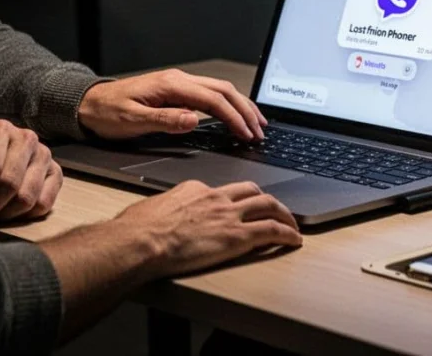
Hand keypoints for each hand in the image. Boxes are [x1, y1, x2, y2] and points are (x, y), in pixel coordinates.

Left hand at [80, 69, 266, 140]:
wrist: (88, 104)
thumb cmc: (107, 113)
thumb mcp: (132, 121)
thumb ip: (164, 120)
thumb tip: (193, 120)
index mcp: (171, 85)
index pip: (213, 99)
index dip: (234, 117)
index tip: (247, 134)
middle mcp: (179, 80)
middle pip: (224, 90)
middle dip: (246, 110)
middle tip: (260, 132)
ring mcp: (179, 84)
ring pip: (220, 90)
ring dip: (240, 106)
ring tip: (256, 124)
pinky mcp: (177, 91)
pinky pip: (210, 95)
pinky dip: (228, 106)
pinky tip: (235, 116)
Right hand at [114, 180, 301, 278]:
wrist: (140, 241)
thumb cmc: (136, 230)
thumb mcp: (151, 210)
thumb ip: (164, 211)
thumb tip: (158, 217)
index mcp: (195, 189)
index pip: (223, 190)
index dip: (235, 198)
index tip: (239, 206)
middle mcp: (216, 197)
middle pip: (251, 191)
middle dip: (267, 199)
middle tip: (275, 209)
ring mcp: (228, 215)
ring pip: (268, 205)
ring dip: (284, 214)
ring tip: (292, 223)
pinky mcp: (237, 236)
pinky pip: (271, 231)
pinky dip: (287, 233)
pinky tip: (294, 239)